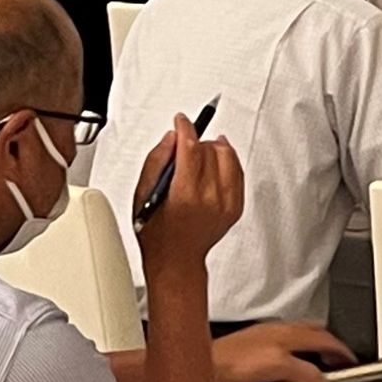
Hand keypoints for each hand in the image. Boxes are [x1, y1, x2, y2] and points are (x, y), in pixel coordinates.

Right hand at [132, 115, 243, 276]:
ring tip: (199, 154)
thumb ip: (156, 162)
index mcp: (185, 195)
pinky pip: (238, 172)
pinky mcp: (236, 207)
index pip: (190, 148)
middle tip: (181, 147)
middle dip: (194, 141)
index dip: (185, 128)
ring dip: (212, 149)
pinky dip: (227, 162)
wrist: (177, 260)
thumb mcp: (143, 196)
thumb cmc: (156, 233)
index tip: (181, 120)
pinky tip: (215, 163)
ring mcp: (226, 203)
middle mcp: (210, 198)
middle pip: (209, 150)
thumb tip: (171, 137)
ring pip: (227, 156)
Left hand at [209, 322, 351, 381]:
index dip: (343, 351)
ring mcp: (268, 335)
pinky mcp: (256, 343)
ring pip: (301, 337)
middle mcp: (281, 330)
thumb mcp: (278, 370)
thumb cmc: (234, 363)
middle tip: (340, 361)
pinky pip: (286, 344)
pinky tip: (291, 365)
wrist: (208, 362)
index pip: (326, 338)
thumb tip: (323, 381)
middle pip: (317, 334)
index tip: (352, 360)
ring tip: (320, 363)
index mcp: (290, 333)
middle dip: (332, 346)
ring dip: (315, 348)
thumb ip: (304, 374)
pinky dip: (298, 353)